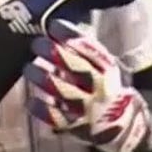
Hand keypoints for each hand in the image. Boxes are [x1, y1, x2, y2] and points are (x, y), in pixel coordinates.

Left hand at [23, 20, 151, 151]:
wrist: (122, 125)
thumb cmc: (107, 88)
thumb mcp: (105, 69)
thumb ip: (85, 54)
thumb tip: (56, 34)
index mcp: (107, 70)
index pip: (89, 47)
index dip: (69, 34)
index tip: (53, 26)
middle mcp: (99, 87)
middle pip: (74, 67)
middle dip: (52, 52)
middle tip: (37, 44)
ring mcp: (87, 107)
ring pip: (61, 90)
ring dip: (41, 77)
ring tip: (28, 68)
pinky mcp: (75, 126)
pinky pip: (54, 116)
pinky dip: (40, 108)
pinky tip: (32, 100)